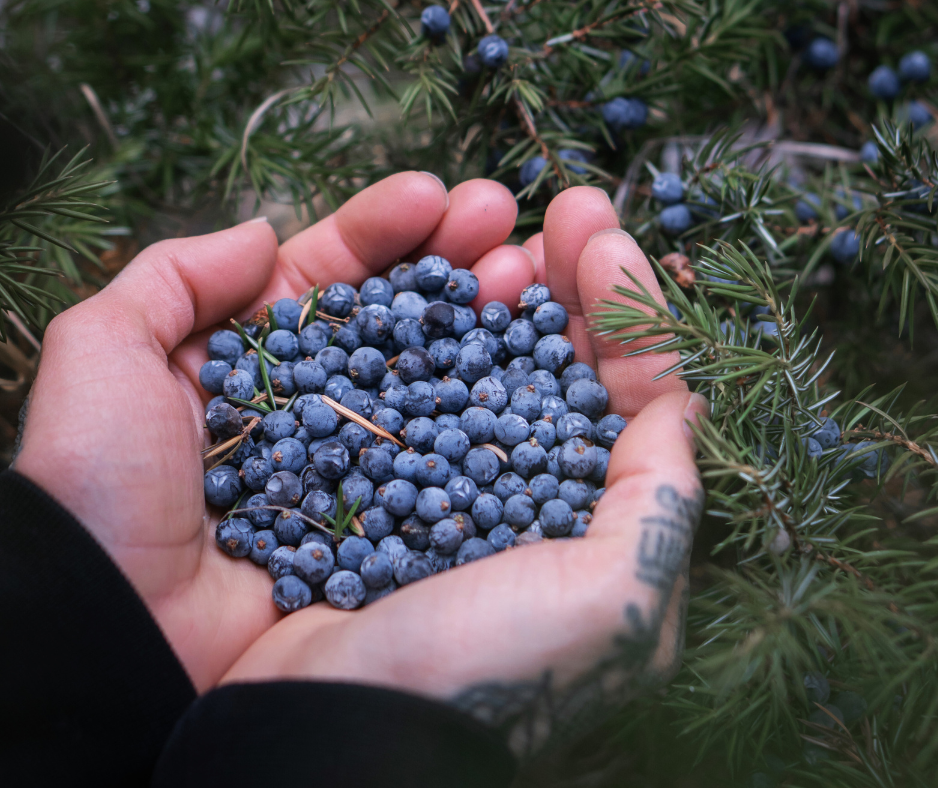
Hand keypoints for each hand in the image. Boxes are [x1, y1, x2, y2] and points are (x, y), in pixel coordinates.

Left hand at [14, 172, 536, 691]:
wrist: (118, 629)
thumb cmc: (99, 487)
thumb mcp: (105, 354)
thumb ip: (172, 278)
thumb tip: (261, 232)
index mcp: (251, 359)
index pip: (328, 278)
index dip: (381, 231)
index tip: (437, 195)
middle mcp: (311, 407)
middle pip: (392, 320)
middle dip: (448, 264)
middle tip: (506, 222)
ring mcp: (354, 466)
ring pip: (428, 380)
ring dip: (479, 325)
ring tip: (527, 274)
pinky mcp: (382, 525)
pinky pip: (441, 462)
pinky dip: (484, 417)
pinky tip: (525, 376)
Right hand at [220, 187, 708, 758]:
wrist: (325, 734)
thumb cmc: (483, 676)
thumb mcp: (613, 603)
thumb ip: (662, 499)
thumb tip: (682, 401)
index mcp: (585, 519)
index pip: (629, 396)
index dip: (630, 313)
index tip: (610, 236)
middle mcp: (516, 491)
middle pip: (556, 361)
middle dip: (568, 279)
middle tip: (563, 206)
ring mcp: (434, 473)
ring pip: (477, 353)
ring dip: (490, 281)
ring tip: (491, 224)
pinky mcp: (359, 466)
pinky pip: (394, 373)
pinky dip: (411, 317)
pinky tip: (421, 273)